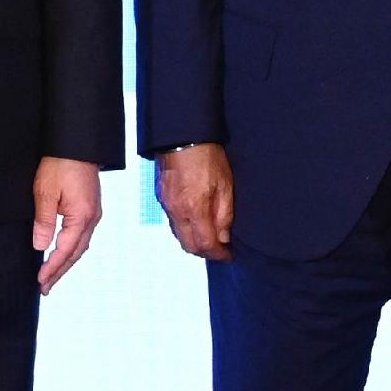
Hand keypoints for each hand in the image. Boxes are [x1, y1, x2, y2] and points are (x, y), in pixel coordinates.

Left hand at [30, 157, 104, 291]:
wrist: (76, 143)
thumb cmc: (60, 164)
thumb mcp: (45, 193)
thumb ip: (44, 222)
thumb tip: (40, 247)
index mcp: (82, 216)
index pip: (65, 250)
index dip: (52, 267)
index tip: (41, 281)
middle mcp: (92, 218)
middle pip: (76, 253)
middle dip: (60, 271)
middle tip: (45, 287)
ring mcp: (94, 213)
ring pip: (81, 246)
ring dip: (66, 262)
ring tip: (52, 276)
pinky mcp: (90, 207)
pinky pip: (82, 235)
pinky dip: (72, 249)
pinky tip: (63, 253)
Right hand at [155, 143, 233, 261]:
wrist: (182, 136)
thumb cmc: (207, 156)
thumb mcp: (225, 185)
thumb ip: (225, 214)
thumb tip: (224, 237)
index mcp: (194, 209)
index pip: (205, 244)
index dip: (219, 254)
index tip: (228, 255)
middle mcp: (177, 211)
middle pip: (189, 246)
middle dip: (205, 252)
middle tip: (220, 249)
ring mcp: (166, 204)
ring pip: (179, 235)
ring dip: (194, 241)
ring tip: (209, 236)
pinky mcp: (162, 197)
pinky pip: (172, 221)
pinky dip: (185, 228)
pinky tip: (195, 221)